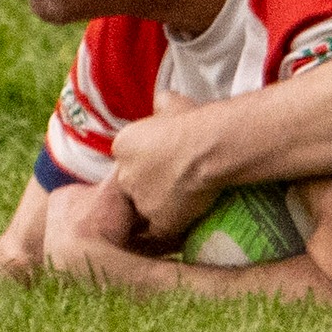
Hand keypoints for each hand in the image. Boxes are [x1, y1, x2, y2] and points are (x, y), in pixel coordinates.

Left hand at [107, 102, 222, 250]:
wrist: (208, 146)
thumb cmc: (192, 120)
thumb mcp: (173, 101)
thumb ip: (161, 105)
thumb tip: (160, 103)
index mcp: (123, 145)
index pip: (127, 160)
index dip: (145, 162)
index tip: (162, 162)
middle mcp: (124, 175)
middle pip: (132, 185)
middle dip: (148, 185)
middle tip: (172, 182)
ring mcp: (141, 201)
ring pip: (145, 209)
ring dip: (158, 207)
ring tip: (181, 203)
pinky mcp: (159, 221)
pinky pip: (160, 230)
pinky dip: (171, 226)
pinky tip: (184, 221)